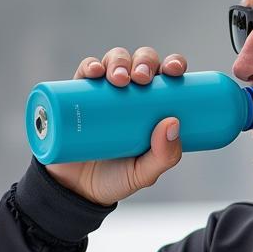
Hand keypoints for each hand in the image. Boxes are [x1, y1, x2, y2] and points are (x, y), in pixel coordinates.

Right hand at [44, 47, 187, 205]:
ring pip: (115, 61)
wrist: (77, 190)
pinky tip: (96, 71)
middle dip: (144, 61)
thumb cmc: (117, 178)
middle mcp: (131, 92)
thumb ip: (164, 156)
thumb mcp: (145, 173)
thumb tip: (172, 123)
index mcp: (154, 104)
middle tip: (142, 79)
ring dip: (119, 61)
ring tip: (119, 79)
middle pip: (142, 62)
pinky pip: (84, 71)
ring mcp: (104, 91)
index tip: (175, 70)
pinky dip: (90, 65)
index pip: (167, 76)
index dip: (173, 63)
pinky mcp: (78, 95)